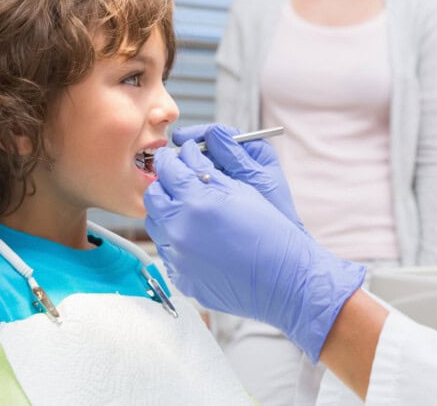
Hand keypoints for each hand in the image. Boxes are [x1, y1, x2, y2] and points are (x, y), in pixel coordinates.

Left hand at [144, 144, 364, 360]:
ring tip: (190, 212)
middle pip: (153, 197)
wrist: (283, 280)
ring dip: (167, 213)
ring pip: (156, 225)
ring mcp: (178, 258)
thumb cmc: (270, 231)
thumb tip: (187, 155)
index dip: (170, 159)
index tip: (173, 157)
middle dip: (164, 185)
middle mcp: (180, 230)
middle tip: (179, 182)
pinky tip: (198, 238)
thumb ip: (206, 171)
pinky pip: (167, 252)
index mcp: (195, 202)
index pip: (167, 170)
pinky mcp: (181, 278)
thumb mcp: (241, 190)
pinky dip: (176, 240)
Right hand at [171, 123, 301, 227]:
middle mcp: (241, 161)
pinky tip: (179, 188)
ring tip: (170, 172)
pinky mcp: (222, 194)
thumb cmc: (276, 208)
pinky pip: (204, 184)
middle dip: (189, 152)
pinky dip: (192, 185)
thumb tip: (213, 132)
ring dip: (187, 168)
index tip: (182, 139)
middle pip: (209, 149)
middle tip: (170, 156)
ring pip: (204, 166)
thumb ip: (235, 156)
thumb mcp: (255, 177)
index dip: (199, 135)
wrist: (278, 244)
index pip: (221, 134)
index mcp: (254, 151)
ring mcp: (231, 177)